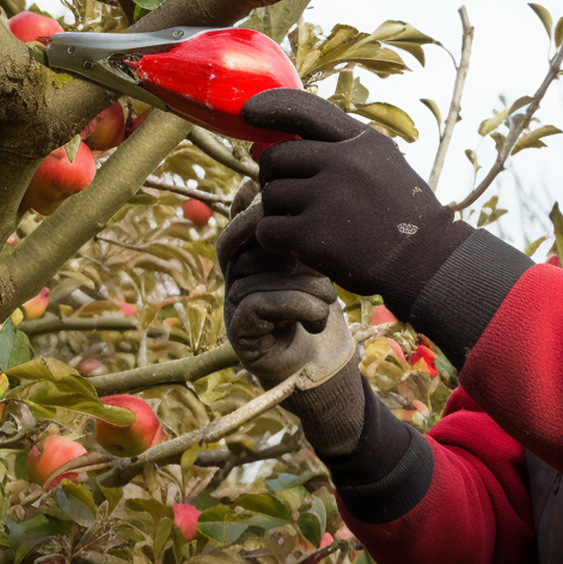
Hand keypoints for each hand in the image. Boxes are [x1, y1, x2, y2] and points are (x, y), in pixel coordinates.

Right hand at [216, 186, 366, 456]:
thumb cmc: (318, 313)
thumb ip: (297, 237)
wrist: (323, 371)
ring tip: (329, 299)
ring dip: (305, 285)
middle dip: (273, 236)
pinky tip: (318, 319)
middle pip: (241, 244)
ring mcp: (233, 308)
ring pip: (260, 274)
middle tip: (300, 236)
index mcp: (249, 263)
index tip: (266, 193)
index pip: (238, 227)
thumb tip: (286, 195)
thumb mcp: (311, 267)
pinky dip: (298, 307)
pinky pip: (261, 303)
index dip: (248, 209)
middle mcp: (235, 283)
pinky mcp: (240, 333)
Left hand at [242, 90, 469, 317]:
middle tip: (291, 200)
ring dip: (278, 213)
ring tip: (305, 226)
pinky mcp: (313, 234)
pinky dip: (274, 240)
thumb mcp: (381, 165)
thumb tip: (262, 146)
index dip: (270, 106)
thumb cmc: (401, 216)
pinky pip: (268, 229)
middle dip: (274, 178)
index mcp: (361, 141)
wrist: (428, 263)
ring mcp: (326, 197)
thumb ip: (335, 151)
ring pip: (270, 195)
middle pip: (275, 157)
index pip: (303, 109)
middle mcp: (343, 161)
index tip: (248, 114)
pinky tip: (295, 247)